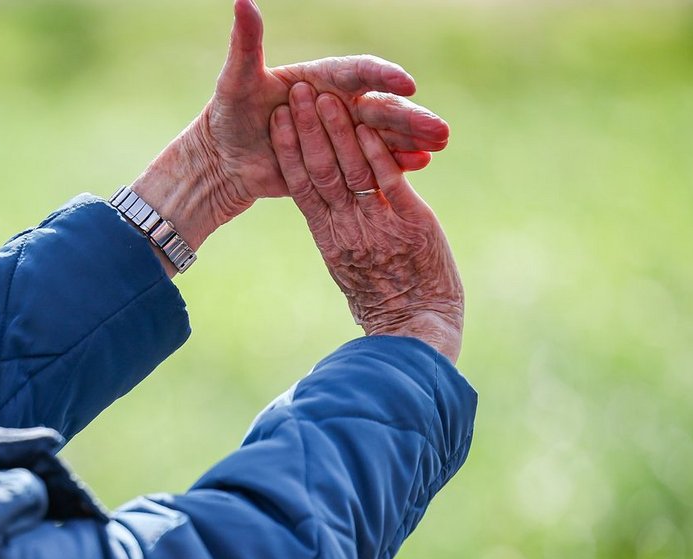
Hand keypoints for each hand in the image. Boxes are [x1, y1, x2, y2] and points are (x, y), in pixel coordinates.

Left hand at [198, 0, 450, 213]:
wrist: (226, 158)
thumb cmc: (230, 113)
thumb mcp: (236, 79)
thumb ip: (247, 44)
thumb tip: (242, 1)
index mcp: (323, 78)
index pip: (359, 71)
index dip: (383, 76)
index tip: (405, 83)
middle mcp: (340, 104)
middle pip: (381, 107)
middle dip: (410, 116)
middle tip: (439, 126)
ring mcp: (342, 136)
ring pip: (383, 135)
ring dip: (412, 139)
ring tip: (438, 145)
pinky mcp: (339, 163)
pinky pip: (371, 164)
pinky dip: (395, 164)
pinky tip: (419, 166)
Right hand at [271, 83, 464, 362]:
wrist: (415, 331)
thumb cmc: (386, 307)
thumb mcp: (350, 270)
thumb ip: (340, 238)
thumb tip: (330, 216)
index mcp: (329, 239)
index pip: (301, 187)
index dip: (288, 151)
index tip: (278, 121)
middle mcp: (347, 228)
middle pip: (320, 171)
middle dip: (307, 129)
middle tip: (296, 92)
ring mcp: (378, 223)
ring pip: (350, 169)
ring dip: (337, 131)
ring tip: (327, 97)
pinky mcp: (411, 221)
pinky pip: (388, 181)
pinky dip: (377, 151)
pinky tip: (367, 125)